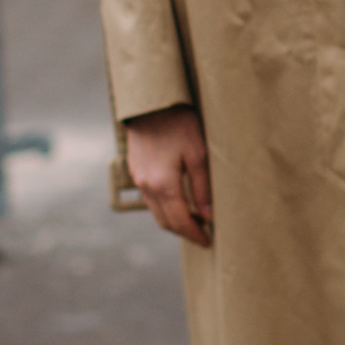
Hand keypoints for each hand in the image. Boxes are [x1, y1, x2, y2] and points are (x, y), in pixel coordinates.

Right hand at [124, 104, 212, 245]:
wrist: (150, 102)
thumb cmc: (179, 124)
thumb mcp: (198, 154)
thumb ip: (203, 188)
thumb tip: (209, 216)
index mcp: (163, 185)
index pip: (180, 222)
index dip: (195, 234)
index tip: (208, 241)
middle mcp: (146, 186)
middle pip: (165, 222)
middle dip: (185, 231)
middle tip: (204, 233)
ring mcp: (138, 178)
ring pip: (156, 212)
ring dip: (174, 220)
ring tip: (196, 218)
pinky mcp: (136, 170)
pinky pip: (150, 198)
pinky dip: (165, 207)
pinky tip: (180, 200)